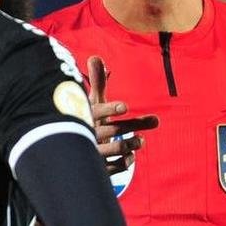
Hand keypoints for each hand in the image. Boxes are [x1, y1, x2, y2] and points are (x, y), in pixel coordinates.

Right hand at [87, 55, 157, 174]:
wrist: (69, 151)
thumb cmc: (87, 121)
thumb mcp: (91, 102)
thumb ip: (96, 82)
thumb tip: (96, 57)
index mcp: (85, 117)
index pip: (96, 111)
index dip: (110, 109)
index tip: (125, 106)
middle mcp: (87, 134)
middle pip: (112, 130)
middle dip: (134, 125)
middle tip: (155, 121)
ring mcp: (92, 151)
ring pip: (115, 150)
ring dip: (132, 143)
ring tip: (141, 140)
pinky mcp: (97, 167)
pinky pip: (115, 167)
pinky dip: (126, 161)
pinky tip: (132, 156)